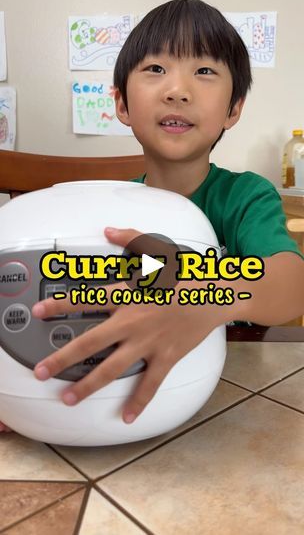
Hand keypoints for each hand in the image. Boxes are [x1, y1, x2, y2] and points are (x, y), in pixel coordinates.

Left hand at [32, 228, 224, 422]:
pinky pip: (150, 384)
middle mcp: (131, 322)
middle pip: (90, 343)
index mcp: (127, 295)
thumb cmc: (187, 273)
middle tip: (41, 372)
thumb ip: (130, 239)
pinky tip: (127, 417)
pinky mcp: (165, 357)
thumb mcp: (157, 250)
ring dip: (88, 385)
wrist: (217, 293)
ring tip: (68, 399)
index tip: (39, 313)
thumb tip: (108, 230)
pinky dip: (139, 402)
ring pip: (112, 369)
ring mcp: (147, 343)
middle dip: (62, 359)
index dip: (59, 305)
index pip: (86, 300)